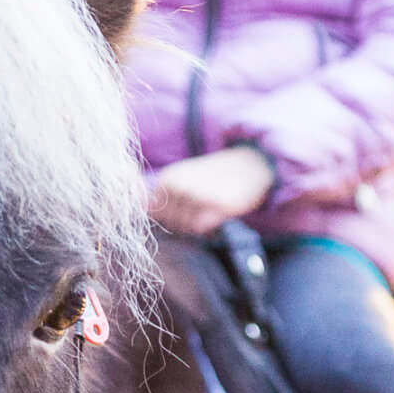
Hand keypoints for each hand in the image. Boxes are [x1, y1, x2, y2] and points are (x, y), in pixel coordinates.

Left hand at [147, 146, 275, 236]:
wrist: (252, 163)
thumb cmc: (218, 175)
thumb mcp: (187, 178)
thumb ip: (165, 196)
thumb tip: (141, 210)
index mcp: (168, 178)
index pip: (153, 213)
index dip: (169, 218)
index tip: (187, 209)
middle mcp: (178, 186)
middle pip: (169, 223)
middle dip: (184, 223)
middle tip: (204, 209)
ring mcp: (195, 196)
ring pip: (184, 228)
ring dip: (197, 225)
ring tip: (212, 210)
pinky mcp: (213, 206)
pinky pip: (200, 229)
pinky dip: (209, 227)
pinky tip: (219, 215)